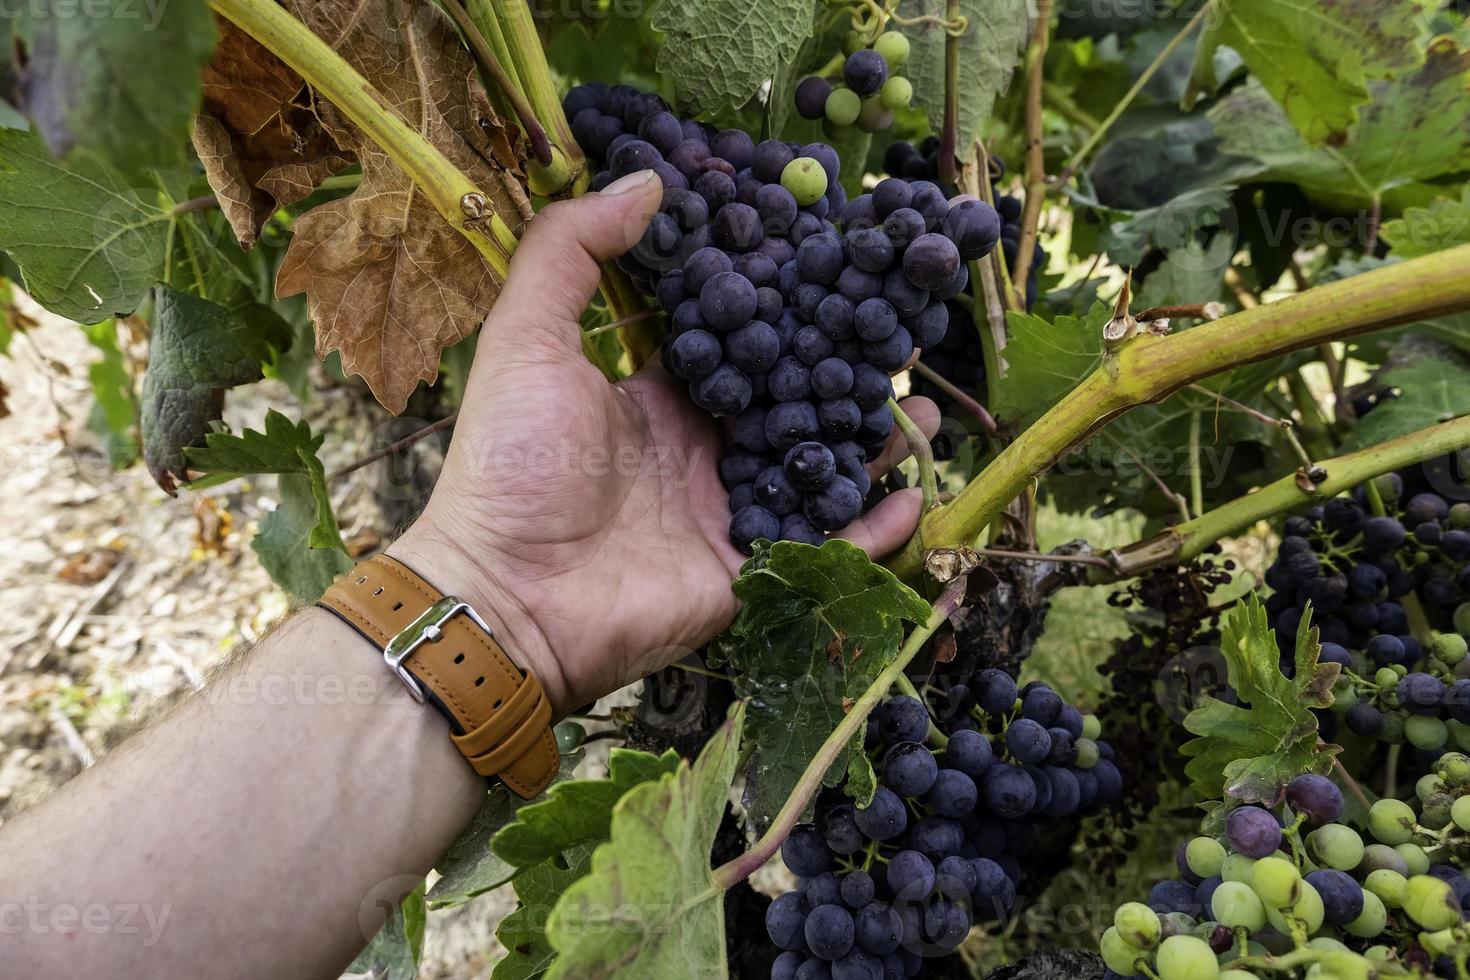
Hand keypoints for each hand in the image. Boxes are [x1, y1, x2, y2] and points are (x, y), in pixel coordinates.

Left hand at [391, 170, 937, 713]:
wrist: (506, 593)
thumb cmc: (513, 463)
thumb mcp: (527, 339)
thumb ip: (572, 254)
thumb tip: (647, 180)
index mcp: (659, 395)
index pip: (738, 342)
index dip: (782, 306)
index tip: (835, 265)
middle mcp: (702, 448)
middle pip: (790, 402)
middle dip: (843, 372)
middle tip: (900, 334)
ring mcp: (729, 510)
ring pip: (819, 469)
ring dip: (874, 444)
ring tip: (927, 411)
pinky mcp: (747, 567)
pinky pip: (824, 544)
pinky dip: (873, 528)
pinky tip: (916, 496)